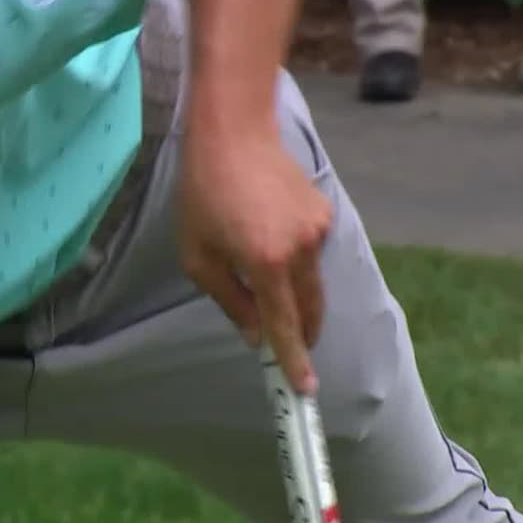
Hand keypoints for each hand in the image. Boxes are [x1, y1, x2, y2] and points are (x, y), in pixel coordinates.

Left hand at [176, 121, 332, 394]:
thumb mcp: (198, 255)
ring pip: (312, 282)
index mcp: (266, 262)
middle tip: (291, 350)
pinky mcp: (324, 213)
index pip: (284, 324)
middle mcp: (301, 249)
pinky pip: (312, 253)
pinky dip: (296, 260)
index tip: (305, 389)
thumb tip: (256, 336)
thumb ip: (230, 300)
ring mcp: (318, 230)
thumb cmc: (204, 193)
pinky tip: (269, 235)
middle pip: (310, 309)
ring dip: (295, 294)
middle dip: (302, 333)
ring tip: (264, 275)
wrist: (235, 132)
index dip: (294, 359)